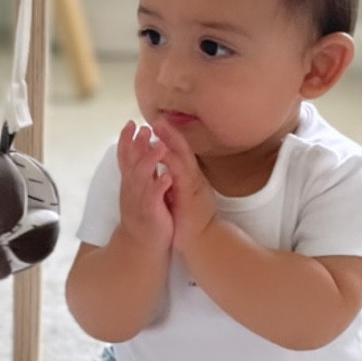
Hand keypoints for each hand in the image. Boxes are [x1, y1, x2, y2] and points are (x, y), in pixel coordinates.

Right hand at [116, 120, 172, 252]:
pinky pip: (154, 198)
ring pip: (142, 178)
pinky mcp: (151, 213)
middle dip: (137, 145)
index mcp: (130, 183)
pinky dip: (159, 187)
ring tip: (159, 146)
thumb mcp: (137, 192)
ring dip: (150, 162)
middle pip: (132, 163)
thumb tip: (140, 153)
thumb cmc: (142, 217)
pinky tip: (166, 177)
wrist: (140, 247)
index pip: (125, 157)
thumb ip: (139, 173)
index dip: (126, 141)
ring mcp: (140, 201)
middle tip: (144, 129)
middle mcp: (132, 190)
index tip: (130, 124)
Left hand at [150, 117, 214, 253]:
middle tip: (158, 119)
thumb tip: (169, 175)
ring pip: (183, 157)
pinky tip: (164, 151)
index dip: (171, 139)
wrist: (203, 242)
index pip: (180, 154)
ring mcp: (193, 186)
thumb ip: (177, 185)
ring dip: (171, 141)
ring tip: (159, 127)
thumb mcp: (183, 198)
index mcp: (189, 179)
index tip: (159, 125)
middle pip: (183, 150)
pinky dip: (173, 162)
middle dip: (170, 134)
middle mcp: (193, 178)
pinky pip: (182, 175)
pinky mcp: (190, 196)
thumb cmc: (192, 222)